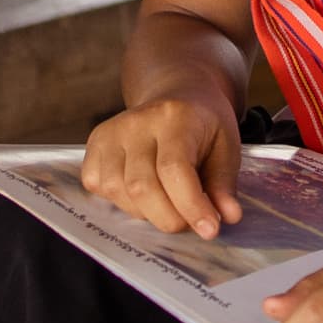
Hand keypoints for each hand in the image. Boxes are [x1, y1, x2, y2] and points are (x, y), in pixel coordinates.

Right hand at [80, 94, 242, 237]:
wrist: (176, 93)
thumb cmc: (202, 124)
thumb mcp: (226, 147)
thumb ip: (224, 183)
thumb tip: (228, 216)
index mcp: (175, 117)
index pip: (174, 170)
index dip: (190, 206)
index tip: (209, 229)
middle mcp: (137, 122)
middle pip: (142, 186)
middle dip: (169, 218)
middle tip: (188, 222)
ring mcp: (111, 132)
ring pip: (119, 191)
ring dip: (146, 212)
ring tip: (167, 203)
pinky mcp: (94, 143)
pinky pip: (98, 185)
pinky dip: (121, 201)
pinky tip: (141, 193)